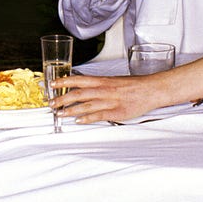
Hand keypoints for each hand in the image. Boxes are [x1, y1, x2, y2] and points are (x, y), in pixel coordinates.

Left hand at [51, 74, 180, 123]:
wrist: (151, 90)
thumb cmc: (133, 85)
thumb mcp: (113, 81)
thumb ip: (98, 85)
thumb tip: (84, 88)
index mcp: (102, 81)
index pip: (78, 80)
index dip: (64, 82)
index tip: (52, 84)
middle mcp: (103, 90)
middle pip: (78, 94)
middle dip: (62, 99)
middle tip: (51, 104)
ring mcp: (109, 101)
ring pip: (85, 105)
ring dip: (70, 110)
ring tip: (60, 114)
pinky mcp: (116, 112)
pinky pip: (98, 115)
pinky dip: (87, 118)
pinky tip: (79, 121)